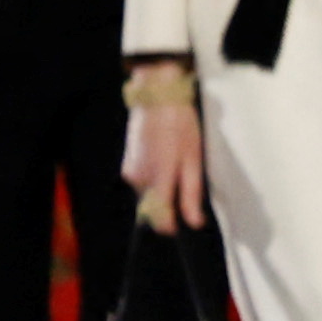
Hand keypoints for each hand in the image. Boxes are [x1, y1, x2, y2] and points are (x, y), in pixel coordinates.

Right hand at [126, 88, 206, 233]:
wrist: (156, 95)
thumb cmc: (179, 124)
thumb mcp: (193, 158)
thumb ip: (191, 194)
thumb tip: (194, 222)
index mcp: (159, 179)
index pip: (160, 220)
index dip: (172, 225)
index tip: (184, 221)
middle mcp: (140, 180)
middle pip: (154, 207)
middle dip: (169, 201)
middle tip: (185, 177)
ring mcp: (131, 172)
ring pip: (147, 194)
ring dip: (161, 187)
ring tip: (175, 161)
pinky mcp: (127, 164)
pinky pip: (142, 181)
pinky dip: (153, 176)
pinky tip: (164, 156)